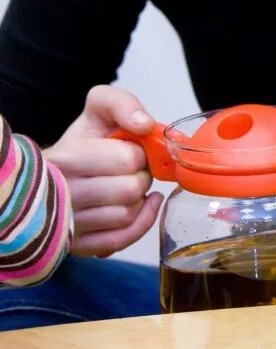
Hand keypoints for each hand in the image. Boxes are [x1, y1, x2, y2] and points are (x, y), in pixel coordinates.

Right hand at [44, 85, 163, 256]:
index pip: (128, 160)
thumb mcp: (98, 109)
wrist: (57, 171)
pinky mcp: (76, 245)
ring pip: (127, 216)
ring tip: (129, 187)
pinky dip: (140, 224)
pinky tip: (141, 206)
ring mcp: (66, 223)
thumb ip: (122, 104)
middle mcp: (61, 193)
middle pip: (130, 190)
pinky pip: (120, 240)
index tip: (132, 151)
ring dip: (139, 200)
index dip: (140, 154)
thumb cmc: (83, 141)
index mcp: (66, 157)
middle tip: (133, 171)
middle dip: (142, 177)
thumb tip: (144, 124)